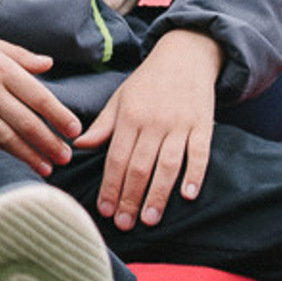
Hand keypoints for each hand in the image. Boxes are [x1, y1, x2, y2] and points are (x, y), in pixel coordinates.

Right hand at [0, 20, 80, 177]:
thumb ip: (20, 55)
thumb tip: (48, 65)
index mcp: (0, 66)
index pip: (39, 96)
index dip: (59, 116)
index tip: (76, 131)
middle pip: (27, 121)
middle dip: (49, 142)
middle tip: (67, 157)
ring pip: (7, 137)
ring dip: (30, 155)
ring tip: (48, 168)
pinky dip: (3, 154)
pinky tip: (15, 164)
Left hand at [76, 28, 222, 230]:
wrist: (184, 56)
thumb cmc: (147, 82)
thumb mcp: (120, 98)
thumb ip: (102, 125)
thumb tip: (78, 145)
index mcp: (129, 115)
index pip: (116, 157)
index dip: (110, 185)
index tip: (105, 210)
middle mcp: (153, 121)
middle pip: (140, 166)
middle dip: (130, 197)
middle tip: (124, 224)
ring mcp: (180, 124)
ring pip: (168, 165)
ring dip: (159, 194)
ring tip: (149, 219)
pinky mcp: (203, 125)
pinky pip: (199, 154)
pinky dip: (195, 174)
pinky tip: (188, 195)